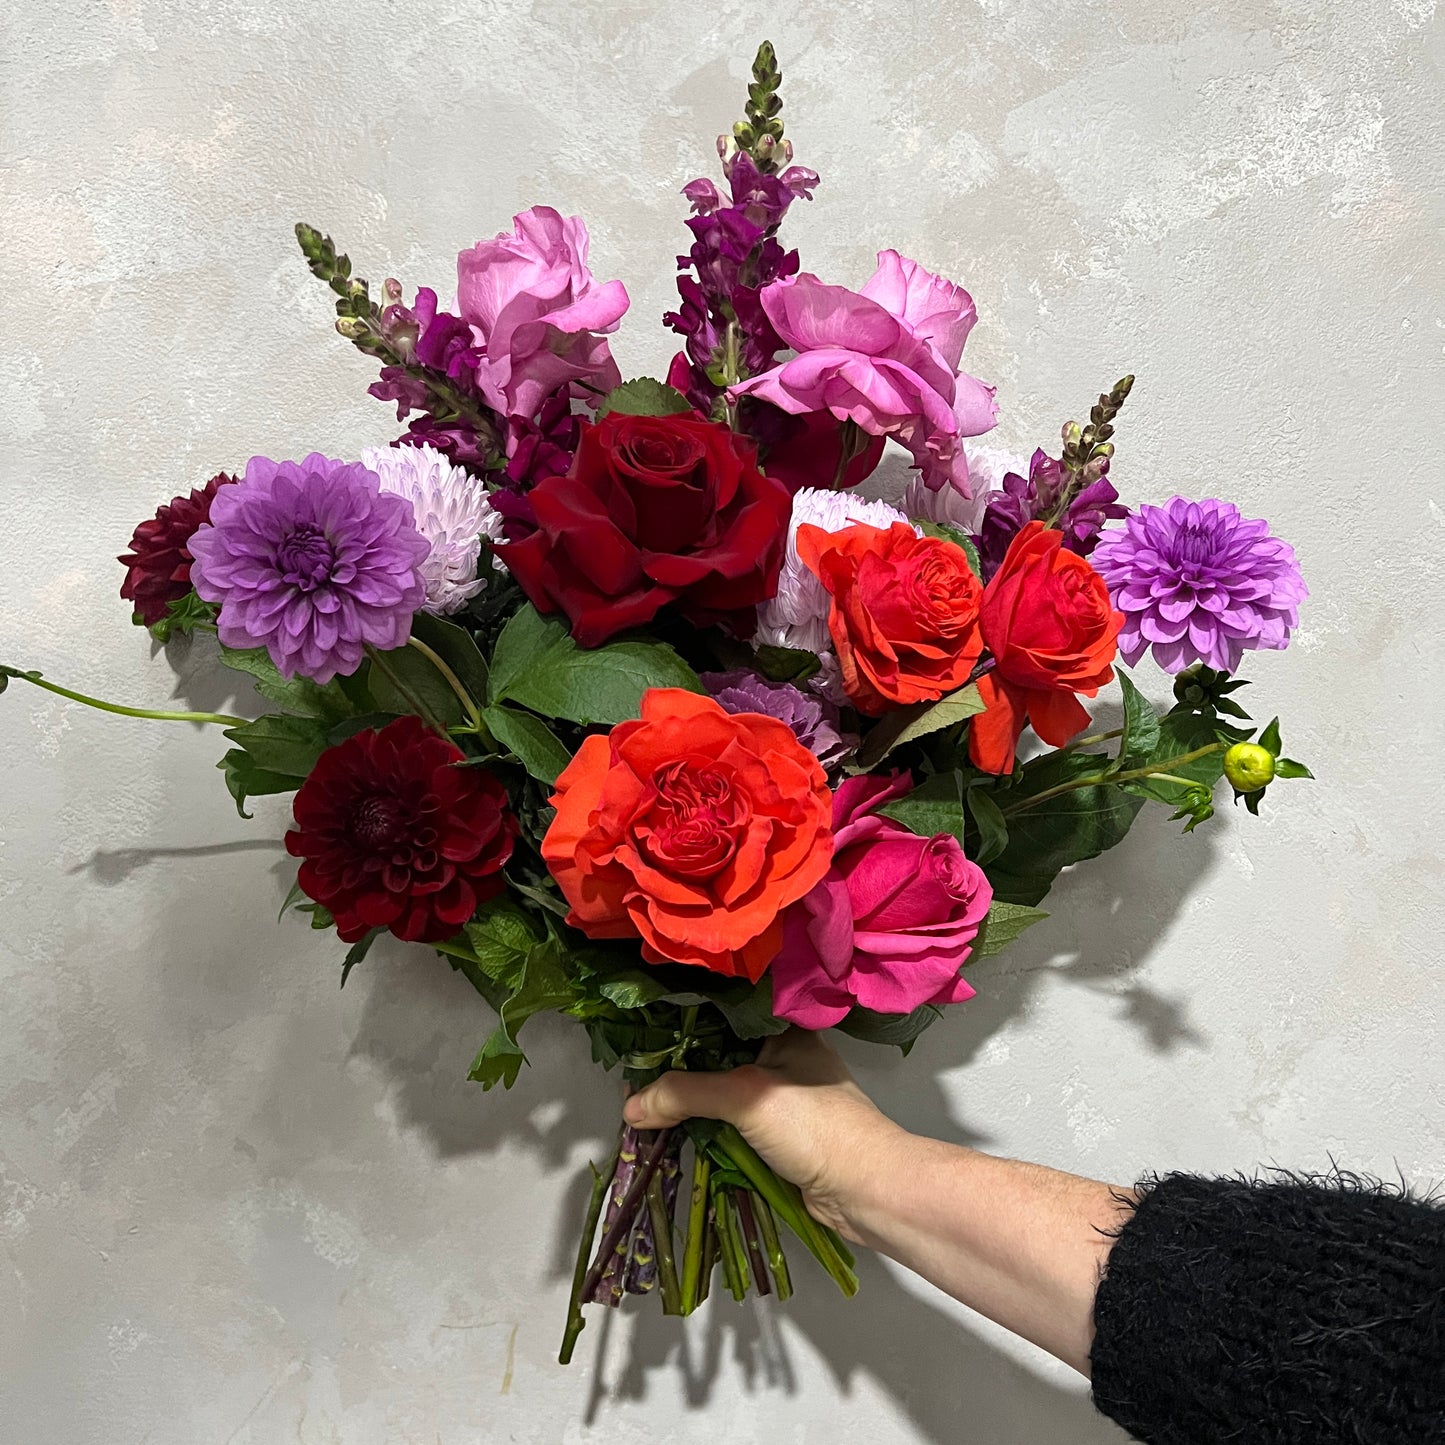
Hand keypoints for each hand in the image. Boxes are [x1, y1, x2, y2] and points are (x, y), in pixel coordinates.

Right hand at [623, 1028, 901, 1240]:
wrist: (866, 1190)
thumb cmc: (817, 1126)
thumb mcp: (746, 1096)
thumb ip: (687, 1094)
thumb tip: (631, 1106)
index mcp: (783, 1032)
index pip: (723, 1014)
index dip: (682, 1021)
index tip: (640, 1029)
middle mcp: (783, 1059)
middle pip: (718, 1057)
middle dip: (679, 1069)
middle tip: (633, 1073)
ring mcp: (782, 1101)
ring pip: (723, 1095)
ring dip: (690, 1104)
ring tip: (643, 1103)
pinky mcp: (779, 1138)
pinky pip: (731, 1127)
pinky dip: (706, 1132)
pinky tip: (674, 1133)